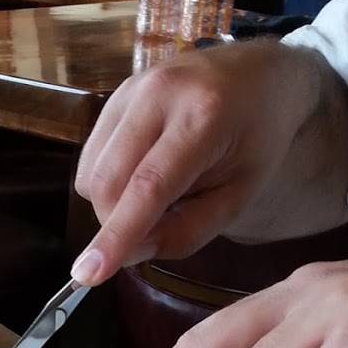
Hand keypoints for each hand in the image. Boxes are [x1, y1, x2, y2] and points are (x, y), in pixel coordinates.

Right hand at [71, 42, 325, 285]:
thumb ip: (186, 232)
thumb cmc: (258, 140)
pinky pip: (90, 158)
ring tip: (155, 195)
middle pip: (107, 183)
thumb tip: (128, 255)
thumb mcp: (239, 196)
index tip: (87, 275)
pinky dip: (107, 182)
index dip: (116, 235)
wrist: (261, 72)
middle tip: (153, 228)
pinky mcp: (114, 95)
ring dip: (111, 203)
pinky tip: (141, 171)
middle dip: (117, 223)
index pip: (148, 186)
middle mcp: (158, 94)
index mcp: (203, 116)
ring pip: (91, 173)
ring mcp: (130, 90)